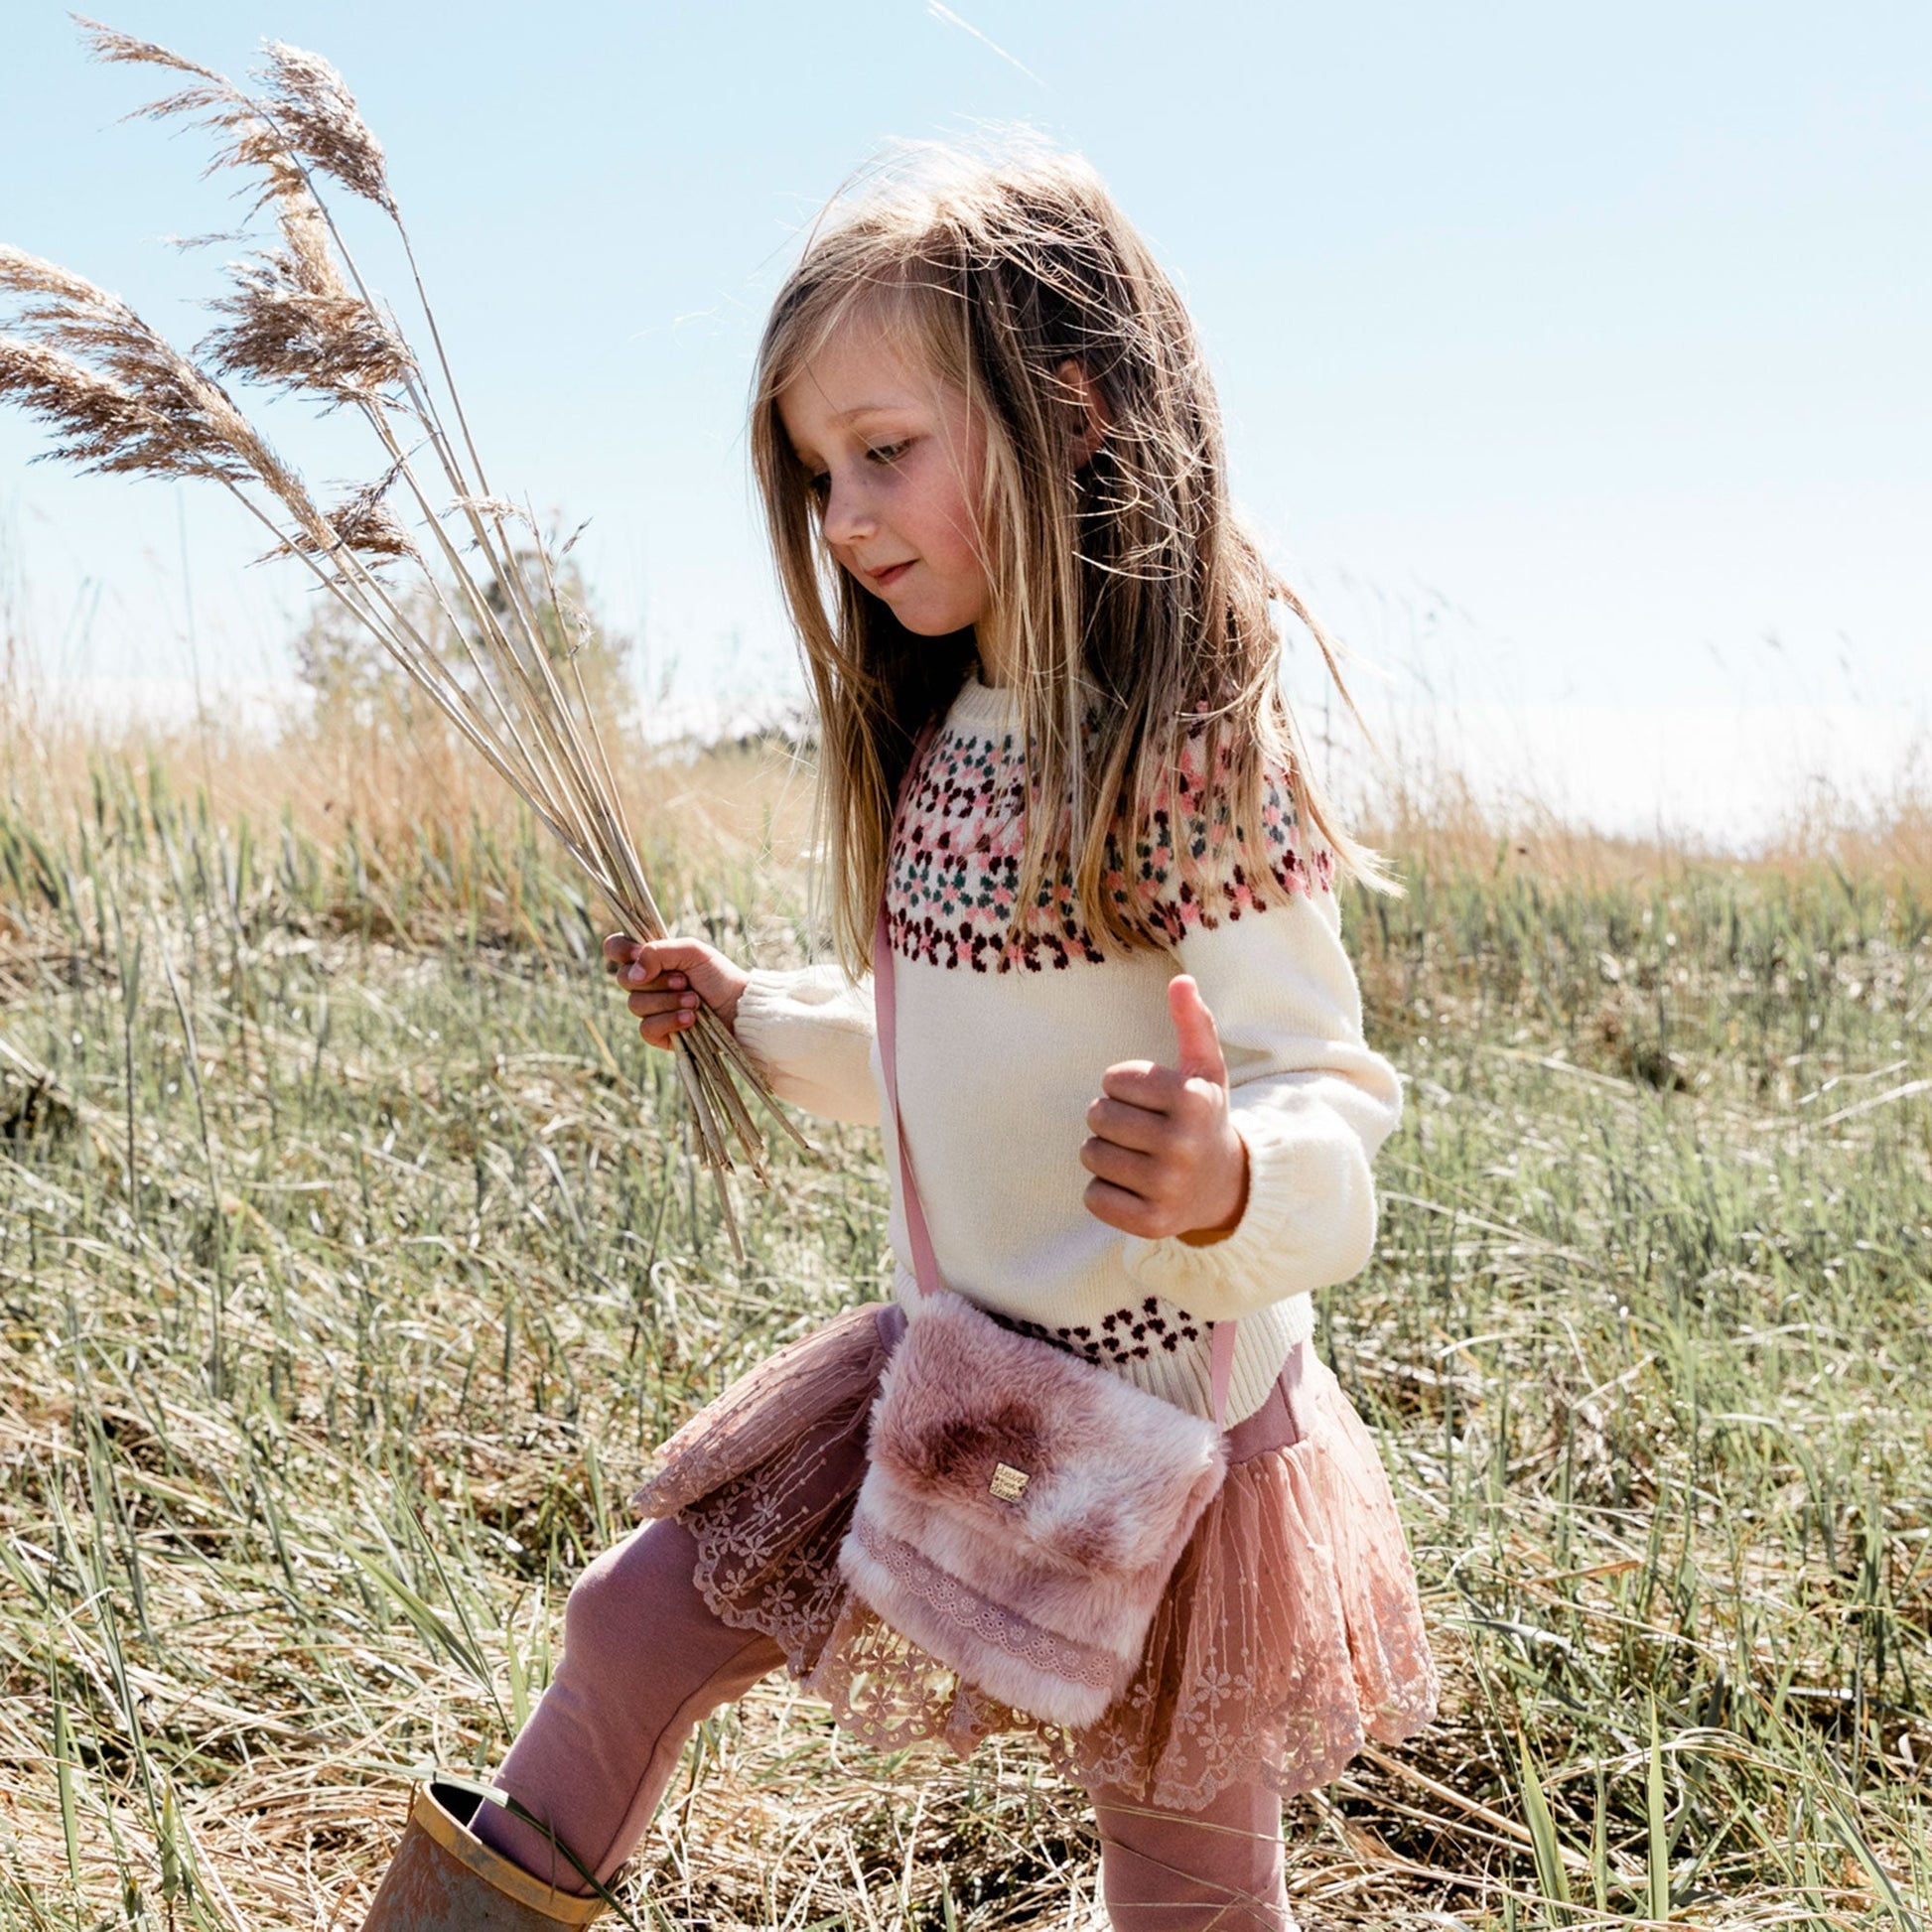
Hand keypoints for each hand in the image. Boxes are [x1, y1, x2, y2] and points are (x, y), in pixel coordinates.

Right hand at [603, 933, 749, 1051]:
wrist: (740, 1009)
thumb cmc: (718, 976)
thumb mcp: (692, 952)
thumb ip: (658, 952)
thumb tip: (634, 973)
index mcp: (650, 958)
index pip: (615, 949)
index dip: (619, 950)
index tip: (637, 953)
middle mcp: (645, 983)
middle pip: (624, 979)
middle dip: (657, 980)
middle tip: (684, 980)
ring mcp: (650, 1009)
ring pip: (636, 1005)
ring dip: (669, 1001)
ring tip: (695, 1001)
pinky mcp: (657, 1033)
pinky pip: (647, 1028)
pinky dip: (670, 1021)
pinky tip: (691, 1019)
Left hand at [1080, 975, 1249, 1243]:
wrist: (1227, 1187)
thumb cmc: (1203, 1116)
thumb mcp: (1206, 1069)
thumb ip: (1193, 1022)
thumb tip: (1181, 981)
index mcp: (1193, 1099)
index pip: (1113, 1078)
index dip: (1124, 1085)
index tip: (1152, 1100)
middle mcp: (1183, 1144)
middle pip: (1097, 1116)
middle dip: (1110, 1119)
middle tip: (1140, 1130)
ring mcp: (1168, 1187)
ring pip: (1091, 1155)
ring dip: (1104, 1154)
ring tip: (1136, 1157)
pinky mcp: (1152, 1223)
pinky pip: (1093, 1198)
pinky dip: (1104, 1192)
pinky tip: (1134, 1188)